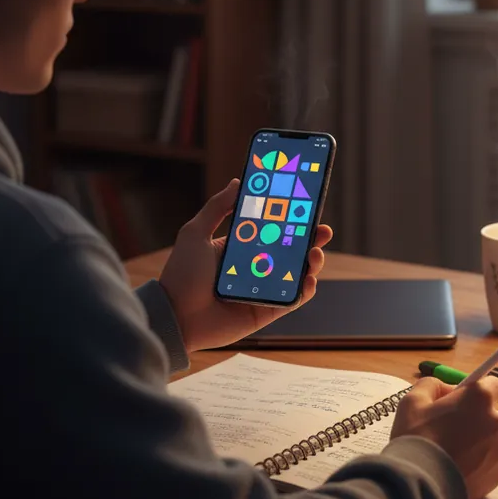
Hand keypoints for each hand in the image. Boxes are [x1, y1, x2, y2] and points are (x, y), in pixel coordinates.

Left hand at [159, 179, 332, 351]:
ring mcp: (263, 289)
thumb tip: (238, 182)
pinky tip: (309, 279)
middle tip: (323, 230)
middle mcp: (254, 267)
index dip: (290, 219)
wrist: (175, 316)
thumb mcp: (195, 233)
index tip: (306, 206)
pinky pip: (292, 300)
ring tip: (314, 254)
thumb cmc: (181, 274)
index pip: (272, 229)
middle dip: (310, 239)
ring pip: (296, 273)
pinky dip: (305, 290)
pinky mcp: (266, 311)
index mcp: (240, 247)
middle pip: (290, 250)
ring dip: (311, 263)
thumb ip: (217, 207)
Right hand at [390, 376, 497, 498]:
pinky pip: (487, 465)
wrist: (419, 486)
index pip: (494, 385)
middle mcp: (496, 422)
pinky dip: (475, 466)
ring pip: (489, 441)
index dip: (477, 392)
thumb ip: (431, 386)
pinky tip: (454, 472)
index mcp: (480, 399)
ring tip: (448, 456)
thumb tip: (446, 389)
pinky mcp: (496, 477)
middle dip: (474, 420)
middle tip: (447, 431)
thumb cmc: (416, 437)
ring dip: (475, 444)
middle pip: (490, 415)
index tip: (461, 401)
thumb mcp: (412, 401)